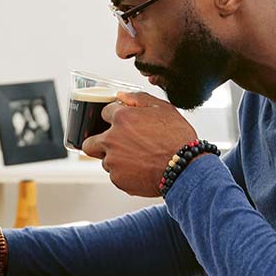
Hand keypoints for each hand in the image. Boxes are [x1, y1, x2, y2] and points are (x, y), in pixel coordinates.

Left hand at [81, 91, 197, 196]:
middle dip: (99, 143)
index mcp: (121, 119)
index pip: (104, 113)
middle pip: (90, 143)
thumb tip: (122, 95)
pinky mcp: (118, 180)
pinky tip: (142, 170)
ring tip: (138, 160)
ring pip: (105, 161)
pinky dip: (125, 174)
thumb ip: (138, 99)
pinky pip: (116, 176)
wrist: (185, 169)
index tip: (122, 124)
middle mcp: (112, 140)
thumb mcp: (163, 109)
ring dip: (116, 160)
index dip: (115, 118)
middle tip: (116, 145)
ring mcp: (113, 161)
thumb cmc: (177, 139)